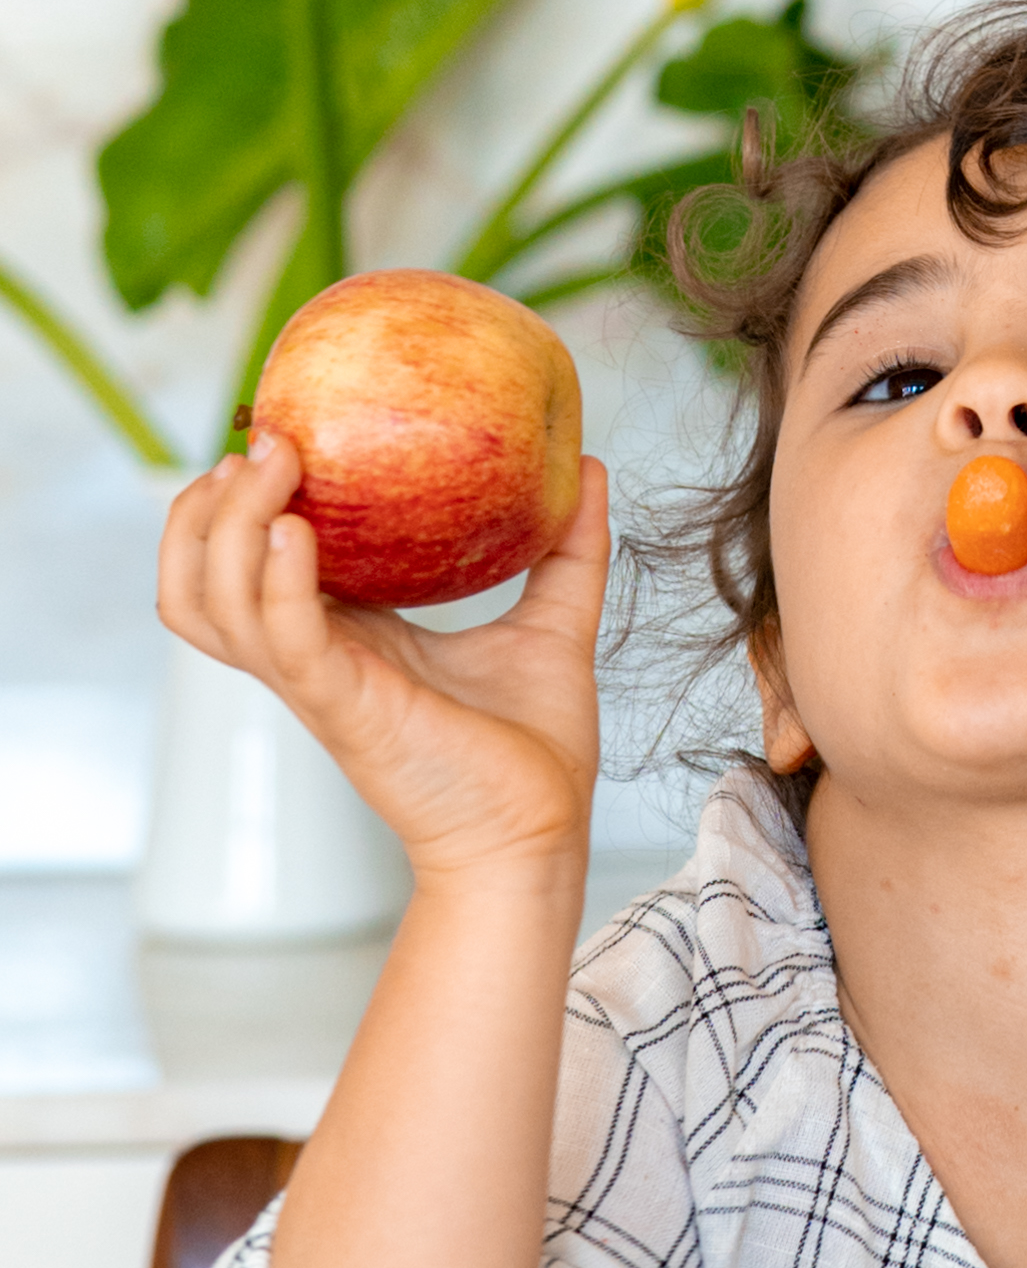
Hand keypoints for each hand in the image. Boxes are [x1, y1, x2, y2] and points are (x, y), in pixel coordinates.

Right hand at [157, 432, 607, 885]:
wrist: (543, 834)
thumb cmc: (535, 749)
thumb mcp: (554, 625)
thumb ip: (567, 550)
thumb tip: (587, 464)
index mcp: (346, 634)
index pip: (247, 562)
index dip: (234, 501)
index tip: (278, 433)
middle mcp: (314, 655)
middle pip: (198, 579)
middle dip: (203, 508)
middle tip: (264, 443)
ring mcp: (319, 683)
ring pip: (211, 604)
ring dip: (224, 529)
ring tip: (272, 470)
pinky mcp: (343, 708)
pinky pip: (282, 638)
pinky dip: (276, 580)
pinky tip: (298, 532)